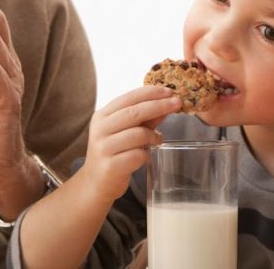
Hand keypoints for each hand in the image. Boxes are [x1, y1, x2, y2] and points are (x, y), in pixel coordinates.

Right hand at [80, 86, 179, 202]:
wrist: (96, 183)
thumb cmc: (114, 154)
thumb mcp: (125, 132)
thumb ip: (145, 119)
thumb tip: (167, 104)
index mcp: (102, 116)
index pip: (129, 98)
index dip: (151, 92)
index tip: (170, 91)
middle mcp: (100, 130)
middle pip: (134, 113)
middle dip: (159, 106)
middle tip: (177, 103)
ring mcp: (104, 148)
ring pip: (138, 134)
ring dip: (154, 136)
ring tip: (157, 140)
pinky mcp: (111, 166)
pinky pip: (138, 155)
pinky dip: (147, 155)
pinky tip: (145, 157)